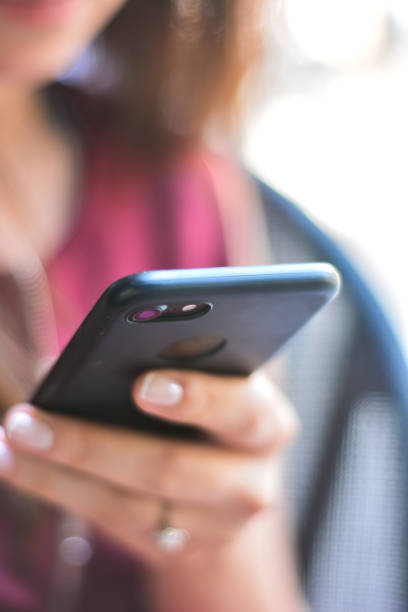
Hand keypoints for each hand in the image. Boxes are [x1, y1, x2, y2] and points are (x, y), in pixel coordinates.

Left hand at [0, 369, 297, 565]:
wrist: (233, 482)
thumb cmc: (215, 410)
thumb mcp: (215, 380)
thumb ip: (176, 363)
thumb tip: (90, 359)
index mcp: (267, 423)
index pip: (241, 409)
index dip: (197, 398)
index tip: (140, 386)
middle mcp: (251, 481)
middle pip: (172, 468)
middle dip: (92, 445)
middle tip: (27, 421)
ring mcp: (216, 526)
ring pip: (130, 507)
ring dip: (59, 474)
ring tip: (10, 441)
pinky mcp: (181, 551)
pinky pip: (115, 526)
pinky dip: (65, 492)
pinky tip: (25, 465)